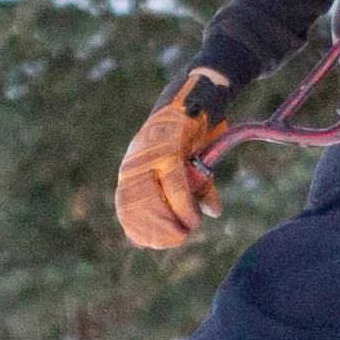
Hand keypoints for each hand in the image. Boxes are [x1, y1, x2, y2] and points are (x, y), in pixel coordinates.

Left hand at [115, 70, 229, 250]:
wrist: (200, 95)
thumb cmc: (193, 131)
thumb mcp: (192, 166)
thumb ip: (197, 189)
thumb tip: (213, 215)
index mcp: (134, 167)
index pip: (126, 205)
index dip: (137, 228)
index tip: (151, 245)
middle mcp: (136, 161)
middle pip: (138, 207)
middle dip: (156, 230)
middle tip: (178, 239)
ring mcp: (149, 154)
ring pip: (155, 199)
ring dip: (172, 221)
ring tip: (189, 230)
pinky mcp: (168, 147)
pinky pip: (174, 185)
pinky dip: (184, 205)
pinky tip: (195, 217)